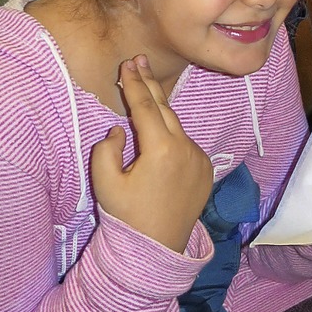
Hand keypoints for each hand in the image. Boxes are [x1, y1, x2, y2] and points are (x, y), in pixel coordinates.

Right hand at [91, 55, 212, 252]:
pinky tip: (158, 136)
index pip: (145, 107)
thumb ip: (107, 149)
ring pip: (176, 126)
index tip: (127, 64)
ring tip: (145, 90)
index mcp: (161, 149)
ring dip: (160, 111)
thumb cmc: (128, 218)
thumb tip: (120, 128)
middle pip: (165, 107)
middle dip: (150, 83)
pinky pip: (185, 143)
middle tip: (139, 60)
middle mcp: (186, 148)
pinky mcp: (206, 168)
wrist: (157, 250)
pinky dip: (171, 136)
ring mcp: (199, 157)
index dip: (134, 84)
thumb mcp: (106, 184)